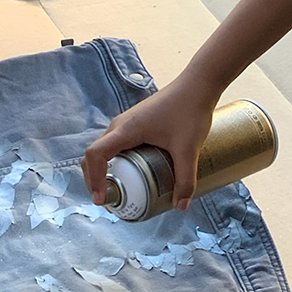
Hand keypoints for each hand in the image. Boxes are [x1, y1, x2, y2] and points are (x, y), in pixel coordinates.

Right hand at [81, 74, 217, 210]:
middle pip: (94, 154)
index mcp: (126, 130)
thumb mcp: (188, 150)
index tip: (102, 199)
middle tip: (107, 201)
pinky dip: (114, 161)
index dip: (93, 179)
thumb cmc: (190, 111)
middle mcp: (120, 125)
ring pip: (104, 149)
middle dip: (94, 179)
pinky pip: (116, 144)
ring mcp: (126, 123)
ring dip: (103, 170)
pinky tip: (130, 173)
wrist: (198, 85)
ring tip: (116, 190)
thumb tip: (181, 207)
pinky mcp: (135, 123)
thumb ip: (185, 179)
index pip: (95, 155)